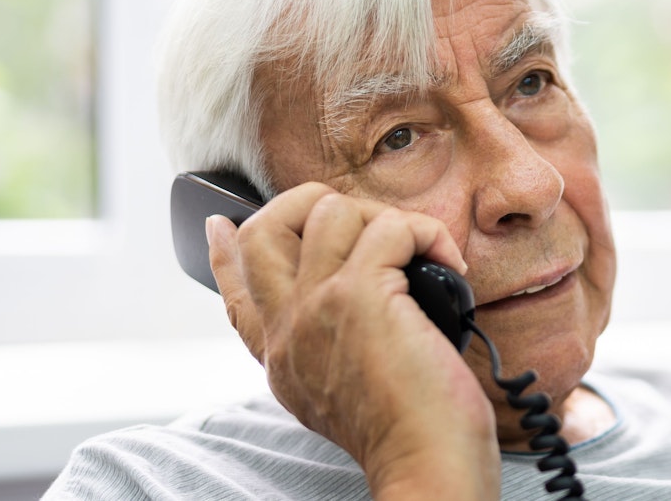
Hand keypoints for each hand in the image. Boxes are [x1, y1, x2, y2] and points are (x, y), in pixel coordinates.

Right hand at [206, 182, 497, 499]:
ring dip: (384, 217)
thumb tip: (355, 296)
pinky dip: (428, 234)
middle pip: (261, 229)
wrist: (426, 466)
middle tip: (368, 224)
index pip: (233, 292)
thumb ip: (328, 348)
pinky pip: (390, 228)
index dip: (223, 252)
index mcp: (281, 357)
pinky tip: (450, 265)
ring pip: (330, 211)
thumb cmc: (410, 436)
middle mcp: (288, 329)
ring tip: (421, 251)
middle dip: (310, 203)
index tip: (220, 225)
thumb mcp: (342, 396)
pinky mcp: (357, 297)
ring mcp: (316, 307)